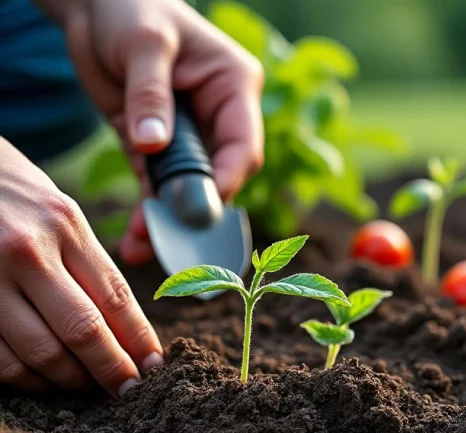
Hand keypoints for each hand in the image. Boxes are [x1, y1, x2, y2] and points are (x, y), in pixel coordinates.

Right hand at [0, 138, 162, 395]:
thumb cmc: (9, 193)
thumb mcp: (57, 212)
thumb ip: (87, 264)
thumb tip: (126, 327)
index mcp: (64, 225)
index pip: (115, 296)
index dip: (139, 340)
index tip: (154, 368)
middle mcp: (27, 250)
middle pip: (83, 330)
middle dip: (111, 370)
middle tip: (128, 392)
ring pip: (39, 352)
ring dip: (68, 380)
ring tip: (84, 386)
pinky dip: (24, 378)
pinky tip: (40, 380)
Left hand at [37, 0, 264, 264]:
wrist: (94, 3)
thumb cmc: (132, 8)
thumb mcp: (144, 45)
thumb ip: (150, 96)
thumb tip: (153, 145)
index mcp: (235, 86)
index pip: (243, 145)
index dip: (227, 180)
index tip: (201, 208)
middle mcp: (219, 115)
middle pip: (219, 174)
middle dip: (195, 210)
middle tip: (174, 243)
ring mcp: (188, 133)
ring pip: (188, 187)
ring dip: (168, 220)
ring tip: (144, 247)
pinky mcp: (155, 145)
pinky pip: (158, 185)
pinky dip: (148, 212)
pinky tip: (137, 238)